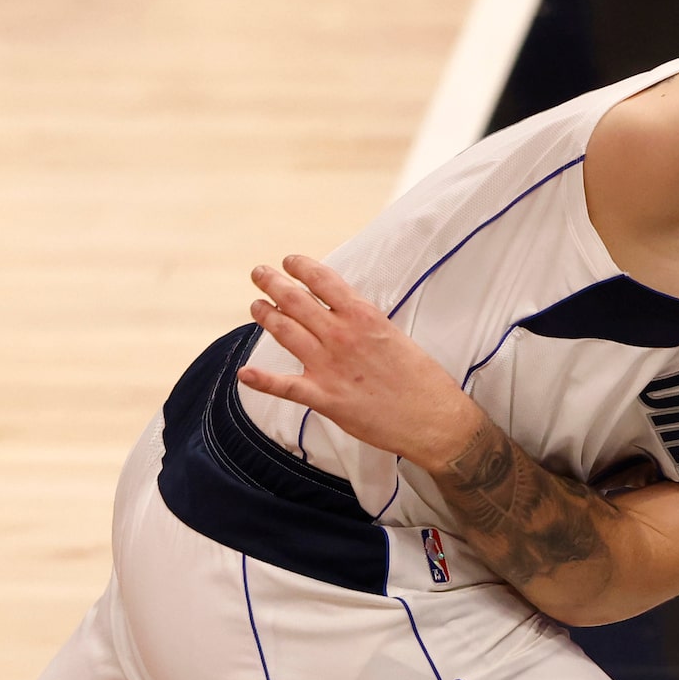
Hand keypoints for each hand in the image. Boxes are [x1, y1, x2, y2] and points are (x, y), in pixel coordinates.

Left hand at [237, 255, 485, 466]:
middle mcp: (341, 335)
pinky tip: (244, 373)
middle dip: (273, 283)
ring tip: (255, 305)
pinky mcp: (324, 398)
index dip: (300, 267)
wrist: (433, 419)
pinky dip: (262, 380)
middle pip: (296, 301)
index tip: (289, 260)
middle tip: (259, 273)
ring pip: (286, 332)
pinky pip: (285, 386)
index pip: (323, 280)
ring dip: (265, 316)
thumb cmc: (422, 380)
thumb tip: (349, 316)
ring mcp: (329, 366)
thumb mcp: (396, 337)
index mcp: (363, 316)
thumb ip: (367, 325)